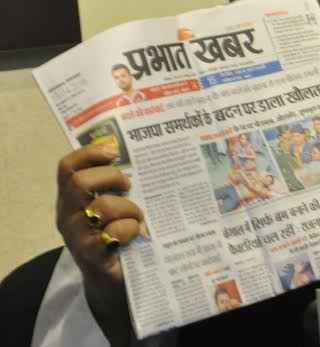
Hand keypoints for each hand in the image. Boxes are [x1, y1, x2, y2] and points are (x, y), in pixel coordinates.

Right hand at [56, 144, 143, 345]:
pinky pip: (113, 233)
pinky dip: (131, 229)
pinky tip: (136, 234)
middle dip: (110, 177)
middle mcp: (68, 216)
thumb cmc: (117, 236)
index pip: (67, 168)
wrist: (113, 281)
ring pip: (101, 207)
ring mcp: (77, 237)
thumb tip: (139, 156)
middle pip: (79, 183)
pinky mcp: (92, 256)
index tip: (114, 150)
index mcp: (71, 200)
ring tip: (138, 217)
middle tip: (129, 186)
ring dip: (129, 208)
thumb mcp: (114, 207)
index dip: (88, 153)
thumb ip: (116, 186)